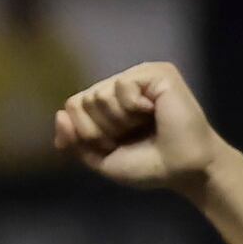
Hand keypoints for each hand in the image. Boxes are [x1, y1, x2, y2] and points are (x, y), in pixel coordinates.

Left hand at [50, 62, 223, 194]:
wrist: (182, 170)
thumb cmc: (147, 165)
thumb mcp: (101, 157)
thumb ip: (76, 140)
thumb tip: (60, 114)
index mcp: (110, 102)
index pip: (72, 107)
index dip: (85, 134)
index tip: (113, 146)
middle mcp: (124, 85)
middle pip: (81, 101)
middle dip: (100, 130)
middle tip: (130, 137)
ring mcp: (140, 76)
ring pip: (98, 94)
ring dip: (117, 122)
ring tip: (143, 126)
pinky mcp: (157, 73)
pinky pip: (122, 85)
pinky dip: (132, 108)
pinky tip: (154, 112)